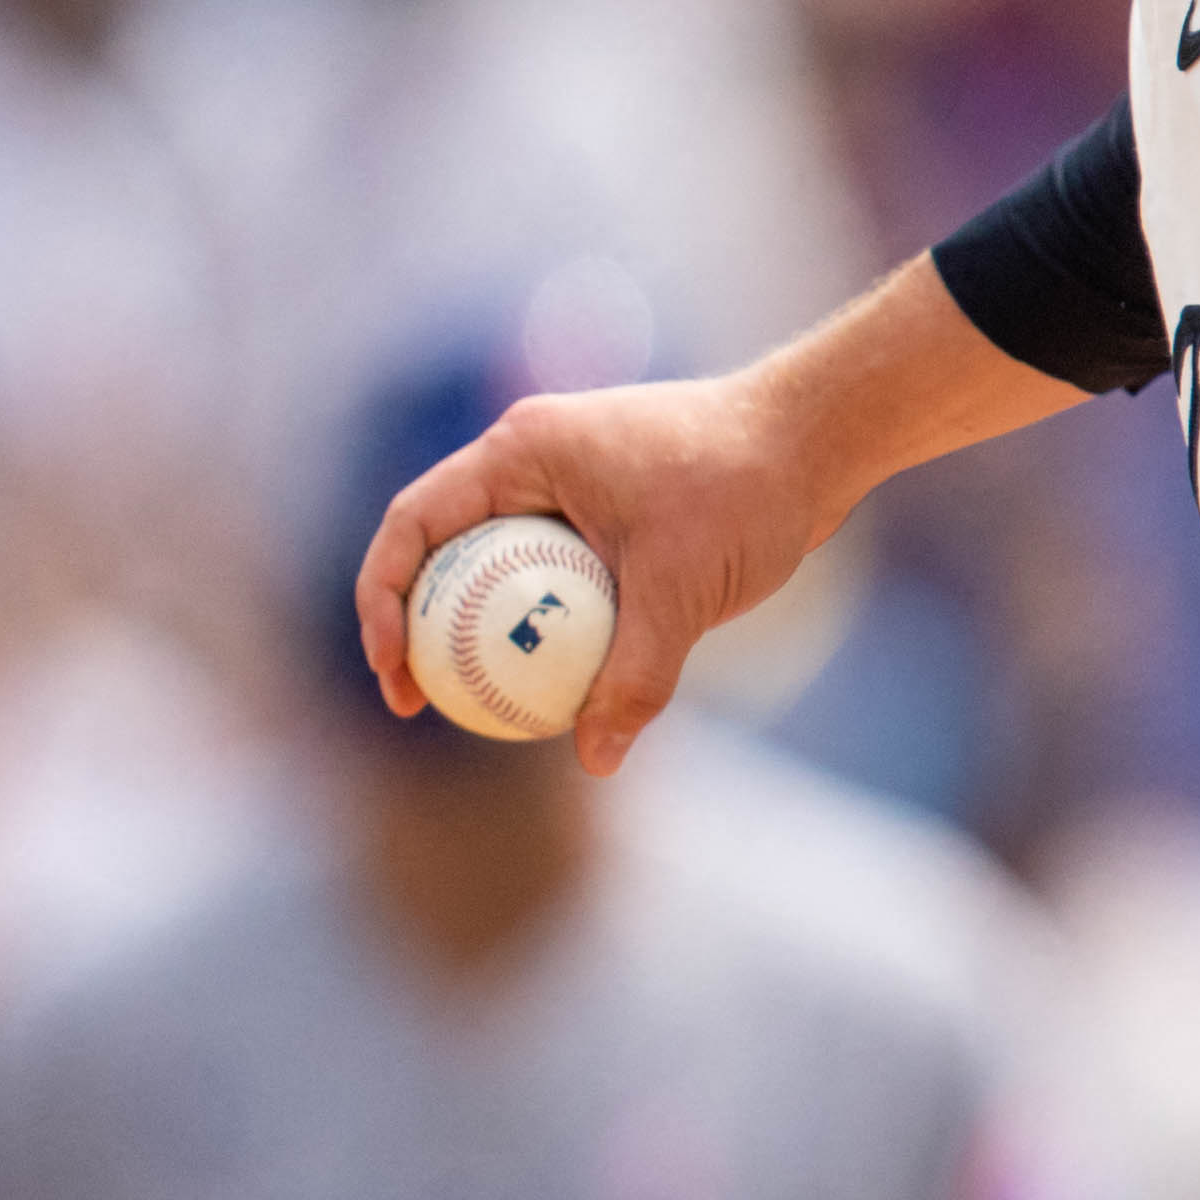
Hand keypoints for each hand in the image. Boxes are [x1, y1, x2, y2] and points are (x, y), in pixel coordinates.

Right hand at [356, 363, 845, 781]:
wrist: (817, 441)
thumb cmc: (745, 490)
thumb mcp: (684, 589)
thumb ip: (635, 674)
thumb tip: (597, 759)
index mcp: (520, 452)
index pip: (414, 526)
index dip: (382, 603)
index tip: (397, 678)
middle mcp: (529, 460)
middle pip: (439, 549)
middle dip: (415, 627)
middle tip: (421, 705)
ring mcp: (564, 483)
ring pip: (494, 566)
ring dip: (478, 630)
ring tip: (478, 706)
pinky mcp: (600, 512)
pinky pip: (546, 576)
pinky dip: (539, 626)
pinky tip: (555, 688)